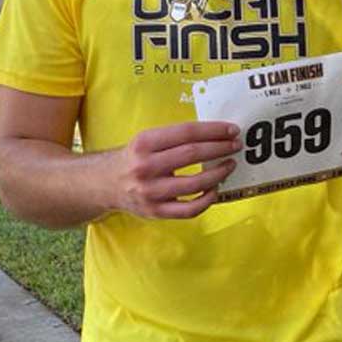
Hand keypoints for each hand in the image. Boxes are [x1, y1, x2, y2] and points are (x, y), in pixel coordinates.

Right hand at [112, 122, 240, 218]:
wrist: (105, 183)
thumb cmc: (134, 158)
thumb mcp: (146, 140)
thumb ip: (174, 137)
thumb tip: (215, 133)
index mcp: (144, 143)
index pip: (186, 133)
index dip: (213, 130)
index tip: (231, 129)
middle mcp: (146, 166)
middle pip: (192, 154)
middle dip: (220, 148)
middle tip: (236, 145)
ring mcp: (151, 192)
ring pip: (195, 183)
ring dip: (219, 173)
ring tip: (229, 165)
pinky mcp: (156, 211)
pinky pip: (189, 209)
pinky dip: (207, 200)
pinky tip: (215, 189)